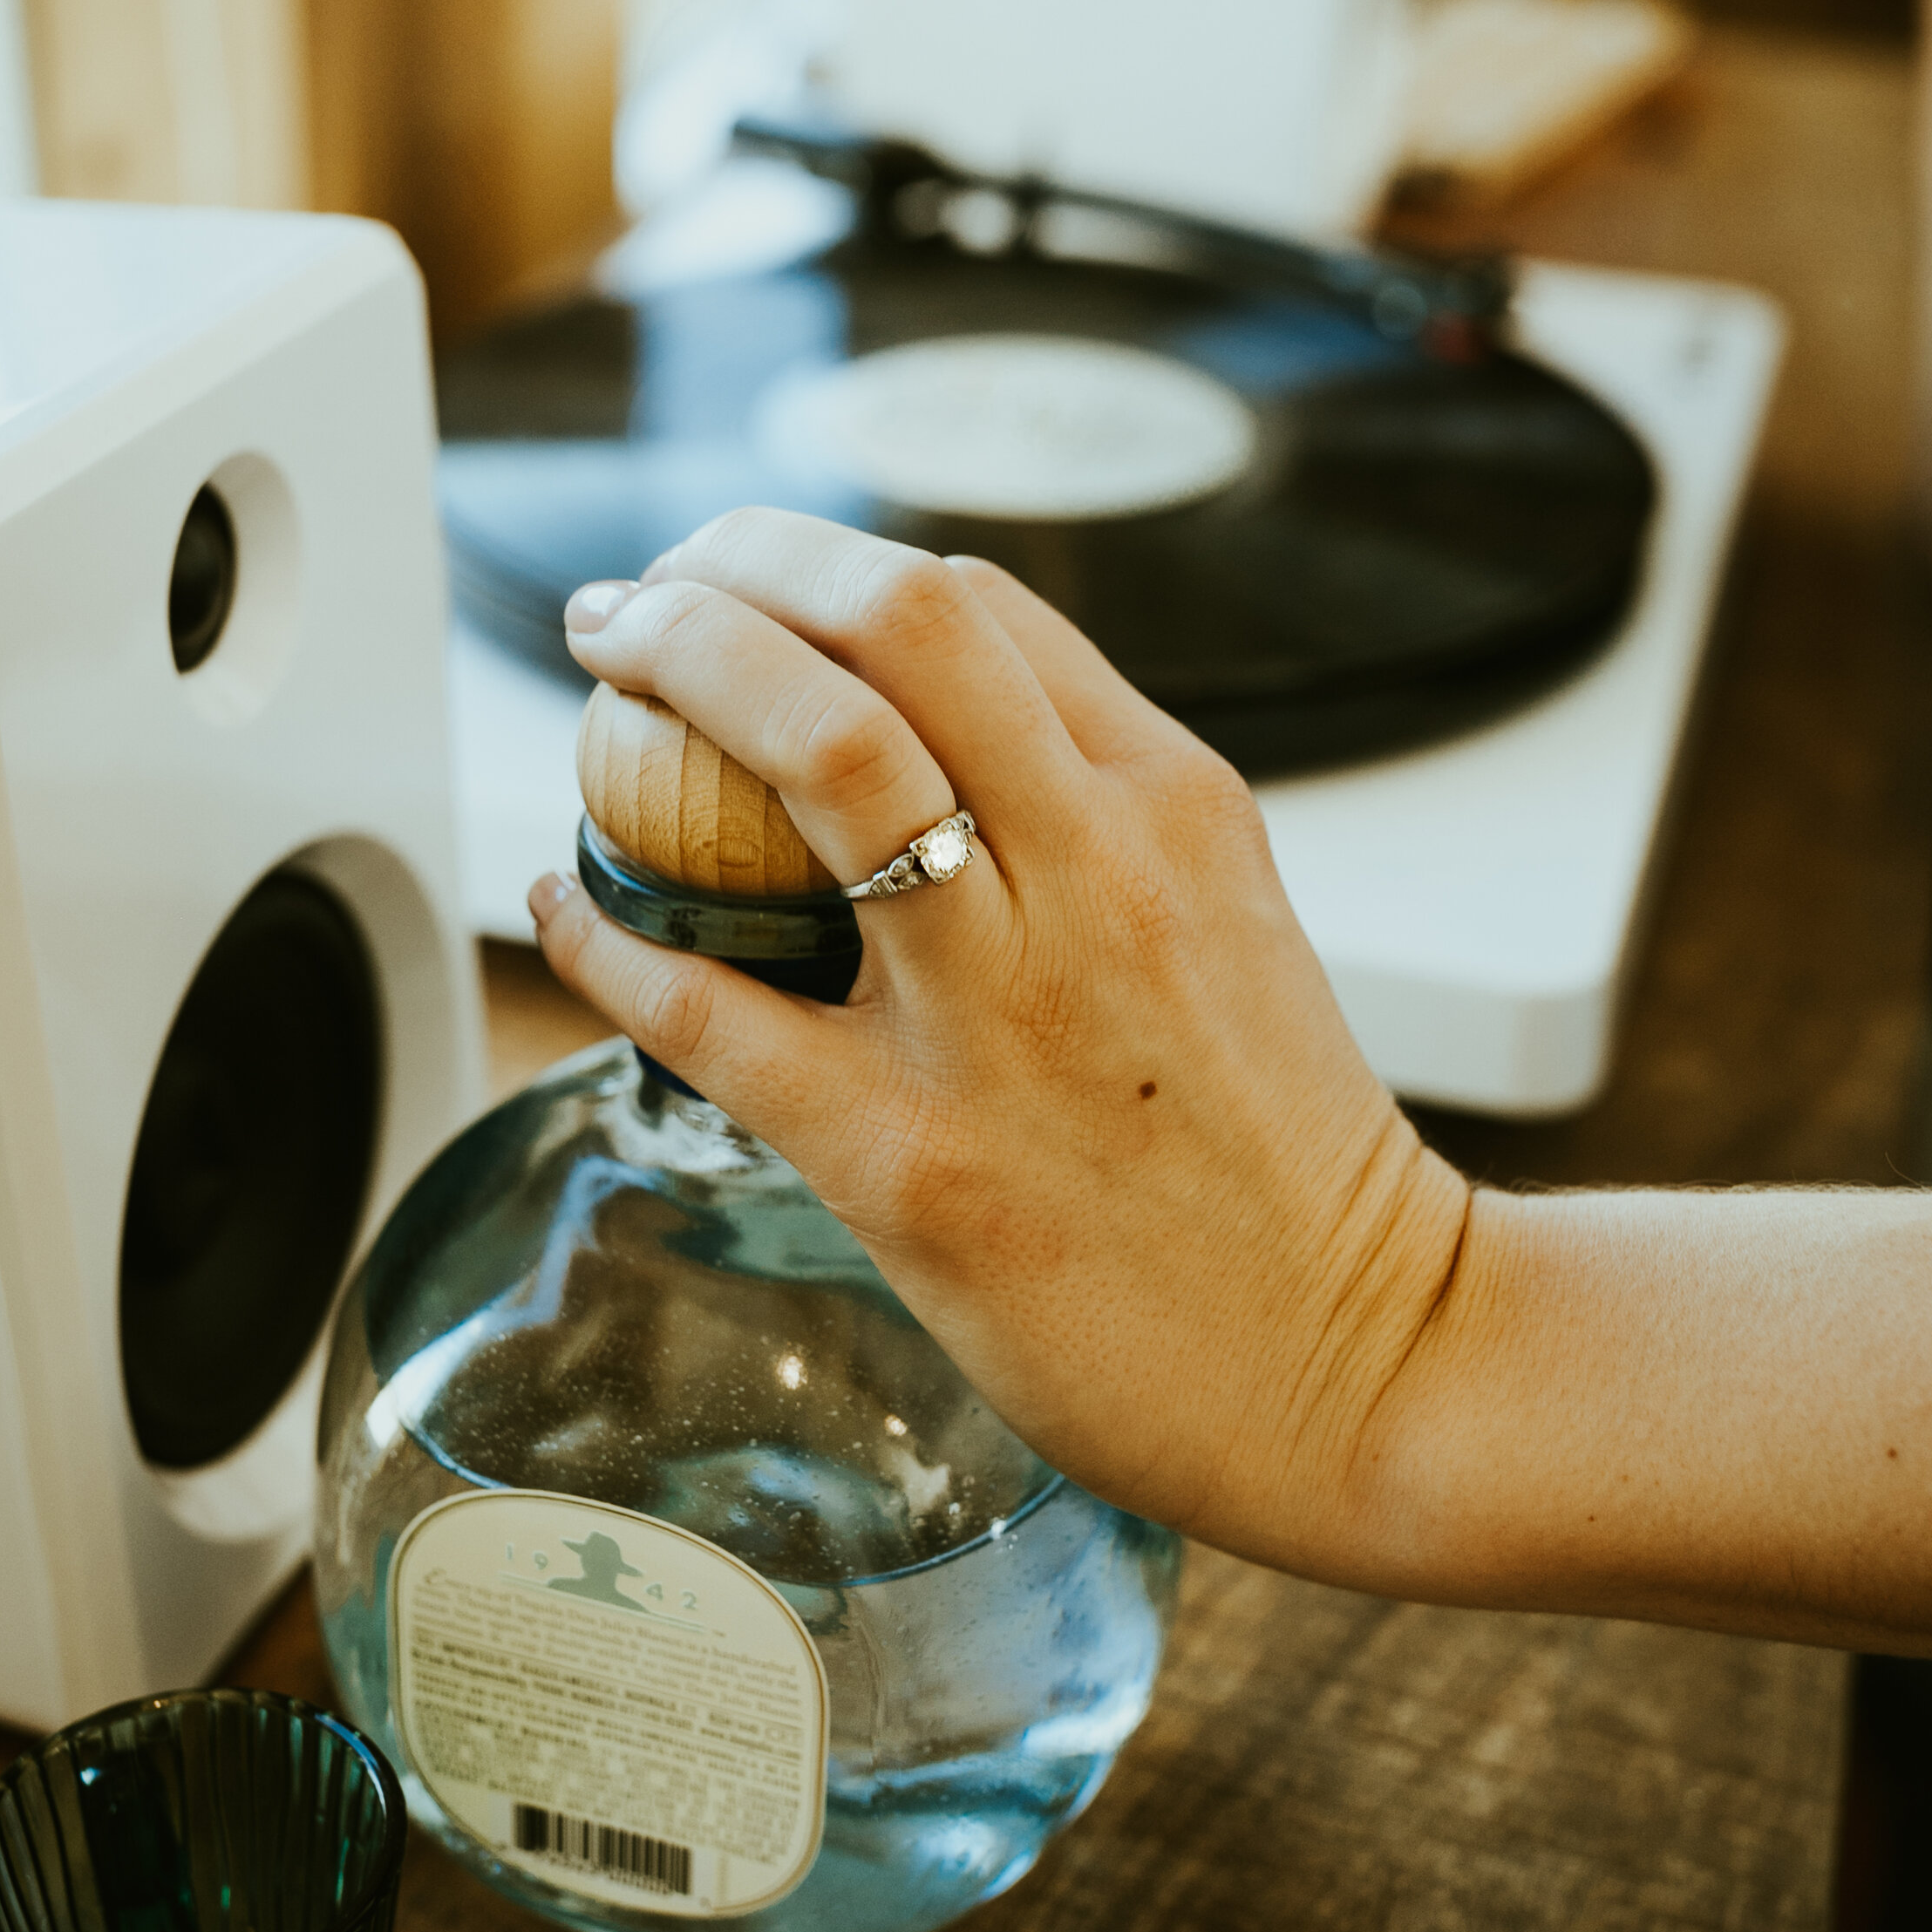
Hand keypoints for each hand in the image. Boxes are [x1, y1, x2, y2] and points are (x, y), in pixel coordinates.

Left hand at [528, 509, 1468, 1576]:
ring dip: (674, 671)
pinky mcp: (912, 1155)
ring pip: (818, 748)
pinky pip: (711, 1007)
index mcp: (1176, 803)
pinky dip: (608, 936)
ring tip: (600, 671)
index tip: (739, 584)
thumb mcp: (1224, 918)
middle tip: (637, 601)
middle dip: (730, 570)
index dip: (820, 567)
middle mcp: (1100, 868)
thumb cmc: (1283, 1159)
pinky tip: (566, 904)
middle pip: (895, 618)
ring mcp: (1005, 1005)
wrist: (1365, 1364)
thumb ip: (1095, 821)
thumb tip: (930, 747)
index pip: (974, 605)